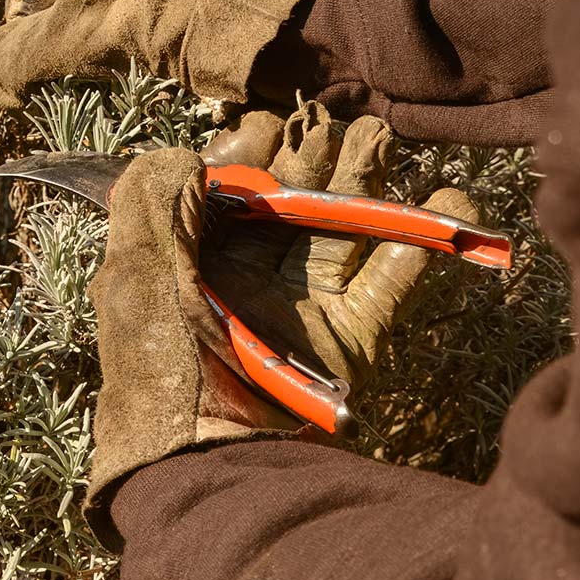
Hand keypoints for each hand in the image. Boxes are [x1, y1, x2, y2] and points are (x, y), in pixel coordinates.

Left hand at [83, 103, 478, 549]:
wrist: (203, 457)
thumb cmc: (158, 362)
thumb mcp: (131, 271)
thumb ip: (151, 198)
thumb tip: (190, 153)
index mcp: (194, 263)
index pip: (230, 192)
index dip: (250, 153)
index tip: (267, 129)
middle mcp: (250, 281)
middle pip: (292, 204)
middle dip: (315, 157)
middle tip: (338, 122)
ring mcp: (303, 309)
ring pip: (343, 231)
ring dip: (365, 184)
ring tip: (379, 137)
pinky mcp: (348, 341)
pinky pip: (391, 284)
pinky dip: (421, 245)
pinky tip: (448, 200)